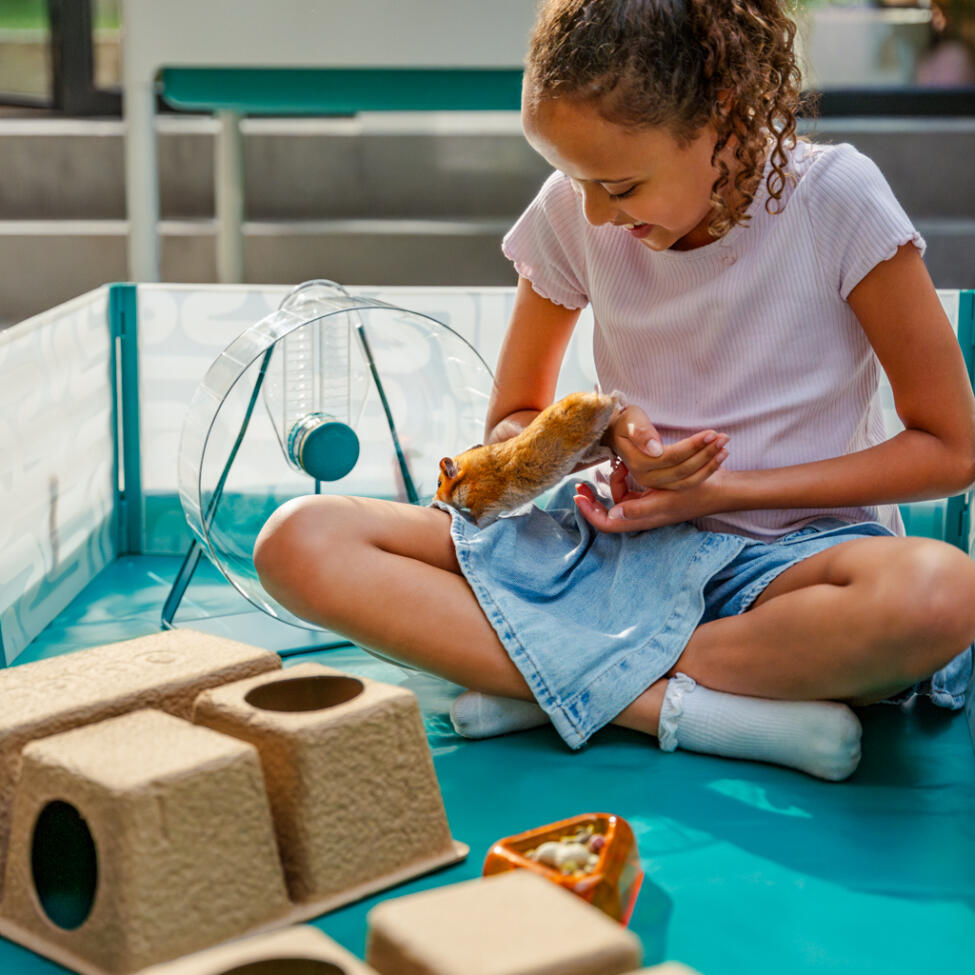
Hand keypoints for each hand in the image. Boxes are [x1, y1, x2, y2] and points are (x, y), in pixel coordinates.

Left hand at [573, 469, 727, 532]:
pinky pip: (631, 490)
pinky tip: (624, 465)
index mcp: (642, 519)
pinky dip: (624, 479)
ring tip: (614, 465)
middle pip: (608, 512)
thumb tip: (611, 514)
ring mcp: (647, 505)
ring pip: (619, 498)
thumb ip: (638, 508)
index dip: (590, 513)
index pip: (607, 524)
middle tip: (581, 485)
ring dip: (611, 483)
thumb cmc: (694, 495)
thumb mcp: (664, 500)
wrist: (719, 488)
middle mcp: (641, 515)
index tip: (578, 497)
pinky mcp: (653, 495)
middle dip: (593, 499)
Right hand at [606, 405, 728, 490]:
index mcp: (638, 462)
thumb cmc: (627, 422)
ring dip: (709, 465)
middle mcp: (646, 477)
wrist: (619, 433)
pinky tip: (718, 459)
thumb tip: (655, 449)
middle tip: (724, 438)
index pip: (671, 457)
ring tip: (725, 448)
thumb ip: (641, 433)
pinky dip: (705, 472)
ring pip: (687, 480)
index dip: (693, 447)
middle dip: (706, 454)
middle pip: (682, 470)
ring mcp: (655, 483)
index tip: (711, 432)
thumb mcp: (630, 420)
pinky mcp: (664, 484)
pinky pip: (687, 483)